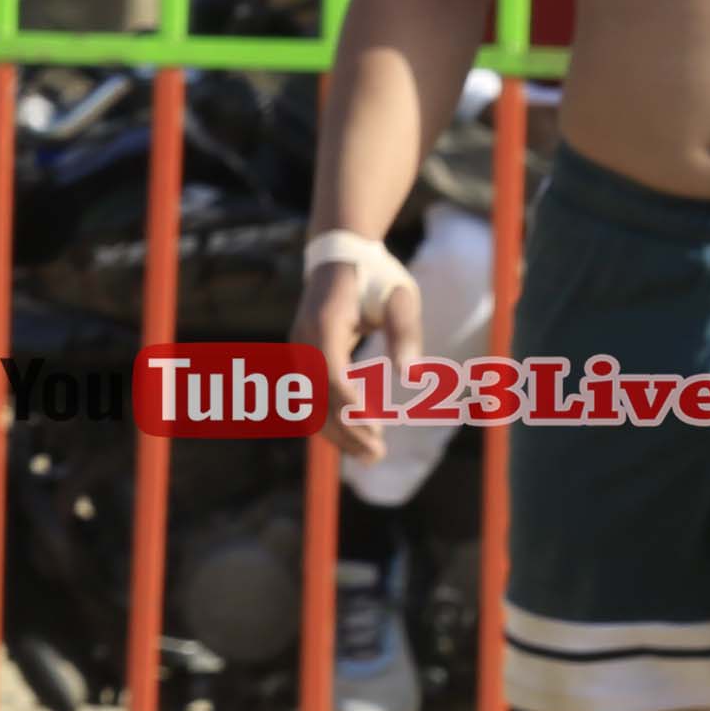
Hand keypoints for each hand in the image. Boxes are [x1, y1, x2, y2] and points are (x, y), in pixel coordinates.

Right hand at [304, 232, 419, 467]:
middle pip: (316, 395)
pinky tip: (354, 436)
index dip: (350, 404)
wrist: (339, 255)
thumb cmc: (377, 276)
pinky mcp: (302, 357)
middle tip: (378, 455)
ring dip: (337, 432)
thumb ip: (405, 334)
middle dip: (345, 429)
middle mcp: (302, 338)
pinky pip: (310, 395)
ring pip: (309, 402)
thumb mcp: (401, 298)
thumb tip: (412, 375)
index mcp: (324, 321)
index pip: (330, 372)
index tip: (375, 428)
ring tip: (370, 455)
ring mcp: (297, 349)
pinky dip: (330, 419)